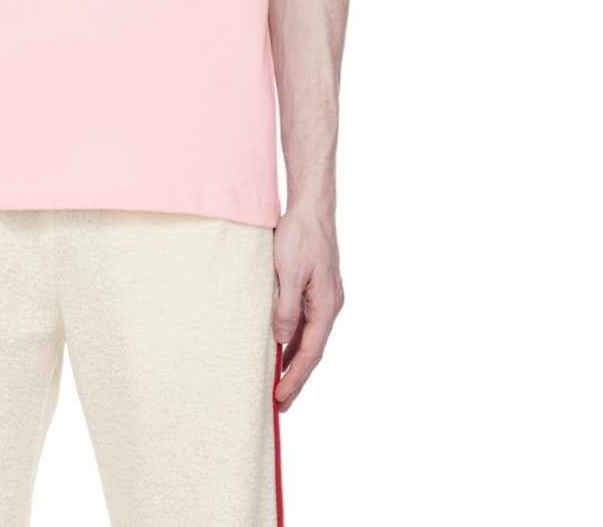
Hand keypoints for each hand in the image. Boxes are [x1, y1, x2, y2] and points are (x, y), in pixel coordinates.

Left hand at [271, 204, 343, 410]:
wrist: (312, 207)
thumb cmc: (301, 236)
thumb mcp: (290, 273)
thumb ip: (287, 308)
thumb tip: (281, 340)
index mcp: (327, 305)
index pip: (311, 352)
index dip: (295, 376)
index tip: (280, 397)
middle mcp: (330, 305)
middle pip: (313, 350)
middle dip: (297, 377)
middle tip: (280, 403)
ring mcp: (325, 297)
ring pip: (310, 337)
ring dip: (295, 360)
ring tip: (279, 383)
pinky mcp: (317, 289)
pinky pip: (307, 322)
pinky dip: (295, 339)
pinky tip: (283, 346)